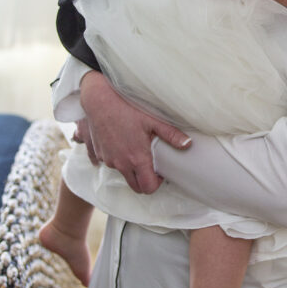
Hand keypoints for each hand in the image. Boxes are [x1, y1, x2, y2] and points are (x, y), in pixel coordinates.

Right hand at [79, 71, 190, 193]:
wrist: (99, 100)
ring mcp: (108, 160)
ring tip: (136, 149)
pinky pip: (110, 163)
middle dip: (144, 180)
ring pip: (122, 173)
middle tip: (150, 165)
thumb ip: (171, 134)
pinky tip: (121, 144)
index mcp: (137, 159)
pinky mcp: (98, 153)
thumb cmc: (127, 108)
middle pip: (135, 186)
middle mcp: (121, 164)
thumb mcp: (153, 120)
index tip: (160, 172)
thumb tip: (187, 144)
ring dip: (130, 168)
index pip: (148, 187)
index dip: (156, 183)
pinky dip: (117, 159)